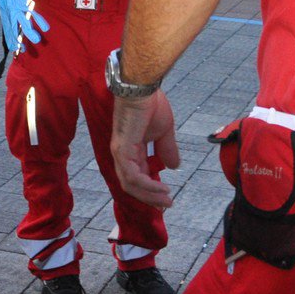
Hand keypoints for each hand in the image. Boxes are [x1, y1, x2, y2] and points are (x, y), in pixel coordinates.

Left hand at [111, 89, 180, 209]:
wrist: (144, 88)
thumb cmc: (151, 104)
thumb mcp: (164, 132)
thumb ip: (167, 149)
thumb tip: (174, 167)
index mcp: (131, 149)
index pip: (137, 176)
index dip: (150, 190)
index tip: (166, 199)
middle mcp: (122, 154)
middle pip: (132, 185)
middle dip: (149, 198)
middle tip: (166, 206)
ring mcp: (120, 153)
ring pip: (131, 184)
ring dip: (149, 195)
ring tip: (166, 200)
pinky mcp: (122, 150)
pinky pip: (133, 176)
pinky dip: (147, 186)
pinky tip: (161, 188)